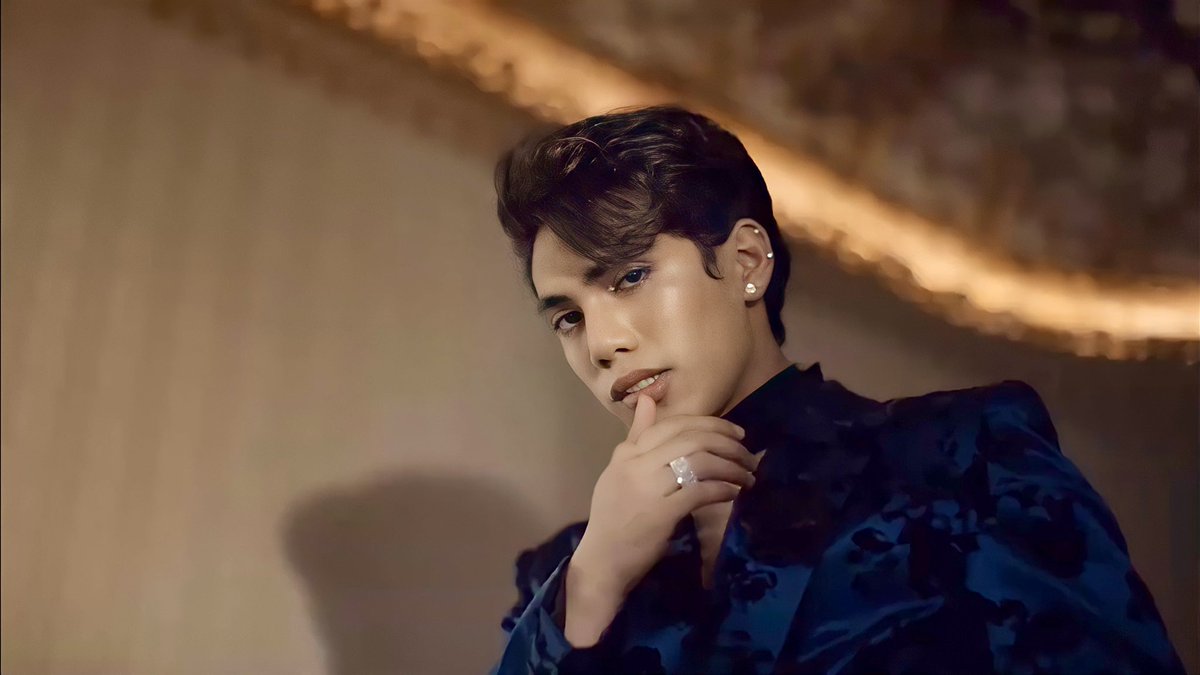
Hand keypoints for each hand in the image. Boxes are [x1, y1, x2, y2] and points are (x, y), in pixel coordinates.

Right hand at [563, 394, 755, 644]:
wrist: (602, 561)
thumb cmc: (614, 517)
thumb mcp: (619, 471)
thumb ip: (637, 437)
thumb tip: (647, 400)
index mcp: (626, 453)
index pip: (673, 423)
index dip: (710, 423)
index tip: (735, 432)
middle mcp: (635, 464)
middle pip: (691, 438)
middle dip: (727, 442)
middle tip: (748, 453)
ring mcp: (647, 488)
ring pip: (699, 461)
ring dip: (730, 466)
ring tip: (747, 476)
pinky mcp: (661, 513)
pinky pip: (700, 491)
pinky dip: (722, 489)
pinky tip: (733, 492)